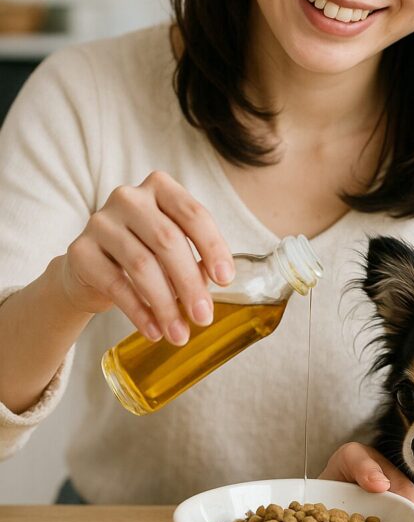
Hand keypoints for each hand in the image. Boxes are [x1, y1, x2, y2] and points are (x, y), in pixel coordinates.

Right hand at [59, 170, 234, 344]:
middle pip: (167, 240)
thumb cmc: (143, 253)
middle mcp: (128, 198)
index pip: (192, 214)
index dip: (212, 247)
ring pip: (141, 264)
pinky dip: (139, 311)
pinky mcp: (80, 251)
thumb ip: (194, 258)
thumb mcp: (171, 248)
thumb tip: (212, 285)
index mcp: (159, 187)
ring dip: (165, 304)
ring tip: (179, 334)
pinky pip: (115, 284)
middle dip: (190, 282)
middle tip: (204, 317)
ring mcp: (100, 222)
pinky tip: (154, 330)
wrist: (90, 268)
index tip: (225, 279)